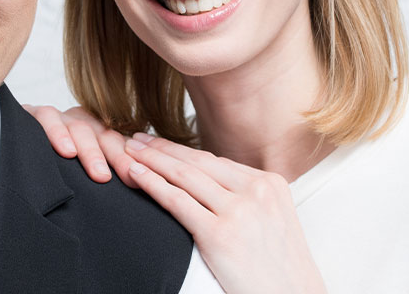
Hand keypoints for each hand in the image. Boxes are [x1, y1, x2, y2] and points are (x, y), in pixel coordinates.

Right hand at [23, 104, 137, 185]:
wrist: (14, 147)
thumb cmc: (55, 166)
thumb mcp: (84, 171)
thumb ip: (106, 173)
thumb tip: (135, 189)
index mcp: (98, 133)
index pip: (120, 143)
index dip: (131, 161)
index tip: (142, 180)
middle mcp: (82, 122)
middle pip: (105, 135)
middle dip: (118, 157)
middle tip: (129, 178)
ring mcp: (60, 117)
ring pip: (80, 127)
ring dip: (91, 151)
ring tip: (100, 174)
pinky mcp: (35, 114)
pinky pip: (48, 118)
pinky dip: (58, 133)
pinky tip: (66, 151)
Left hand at [125, 133, 325, 293]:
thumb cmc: (279, 270)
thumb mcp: (273, 219)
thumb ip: (246, 196)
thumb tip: (206, 178)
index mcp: (270, 184)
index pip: (214, 161)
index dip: (180, 150)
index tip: (158, 143)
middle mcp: (256, 191)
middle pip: (196, 162)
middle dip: (161, 148)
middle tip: (135, 138)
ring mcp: (239, 211)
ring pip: (183, 176)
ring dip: (151, 160)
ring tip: (129, 151)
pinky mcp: (220, 234)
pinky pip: (177, 201)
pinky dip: (152, 184)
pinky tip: (135, 174)